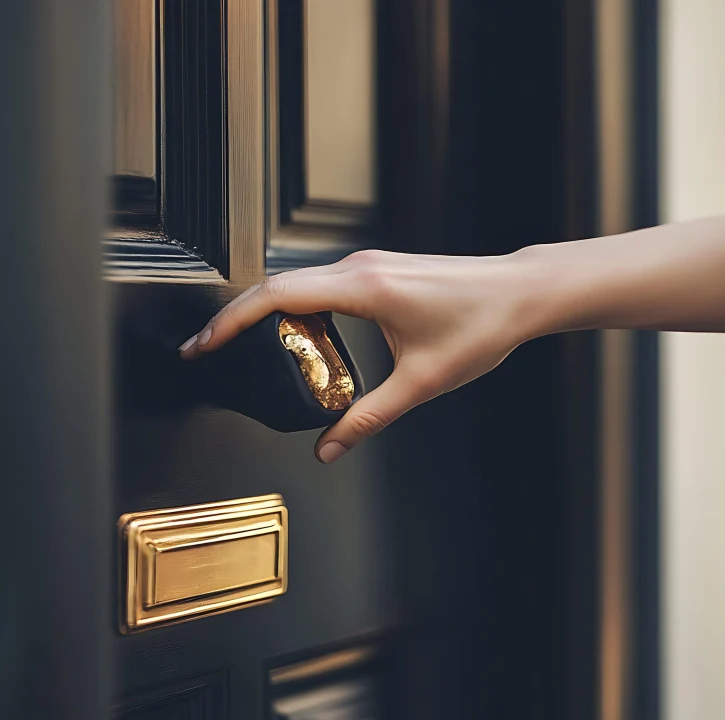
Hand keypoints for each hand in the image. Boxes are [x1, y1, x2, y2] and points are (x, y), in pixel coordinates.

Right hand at [179, 249, 541, 461]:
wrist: (520, 293)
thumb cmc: (482, 326)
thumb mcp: (421, 382)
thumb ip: (368, 419)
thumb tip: (329, 448)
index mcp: (364, 288)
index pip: (277, 295)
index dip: (232, 320)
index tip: (205, 344)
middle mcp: (360, 268)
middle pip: (276, 287)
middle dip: (235, 319)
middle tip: (207, 351)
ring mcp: (368, 266)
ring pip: (298, 284)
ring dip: (265, 314)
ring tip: (241, 349)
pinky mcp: (377, 272)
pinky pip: (321, 286)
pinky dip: (296, 309)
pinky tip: (294, 338)